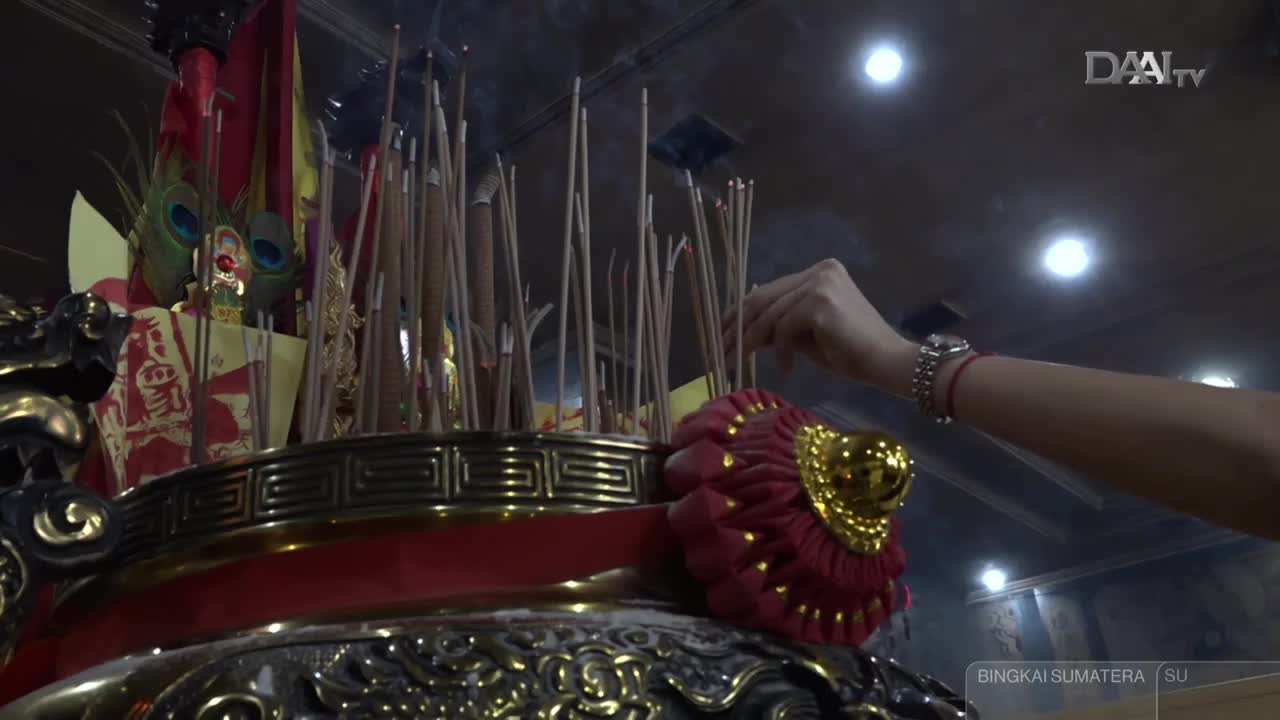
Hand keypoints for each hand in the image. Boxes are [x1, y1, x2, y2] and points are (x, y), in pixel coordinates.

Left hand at [722, 259, 917, 394]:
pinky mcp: (819, 302)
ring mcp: (819, 283)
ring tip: (739, 364)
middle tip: (718, 351)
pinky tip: (786, 368)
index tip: (721, 332)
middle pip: (762, 298)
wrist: (886, 361)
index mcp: (819, 272)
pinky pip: (784, 328)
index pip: (768, 290)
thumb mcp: (806, 336)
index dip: (740, 312)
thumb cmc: (851, 353)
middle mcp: (819, 271)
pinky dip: (780, 351)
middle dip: (736, 327)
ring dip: (751, 343)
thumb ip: (779, 326)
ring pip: (769, 315)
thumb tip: (742, 331)